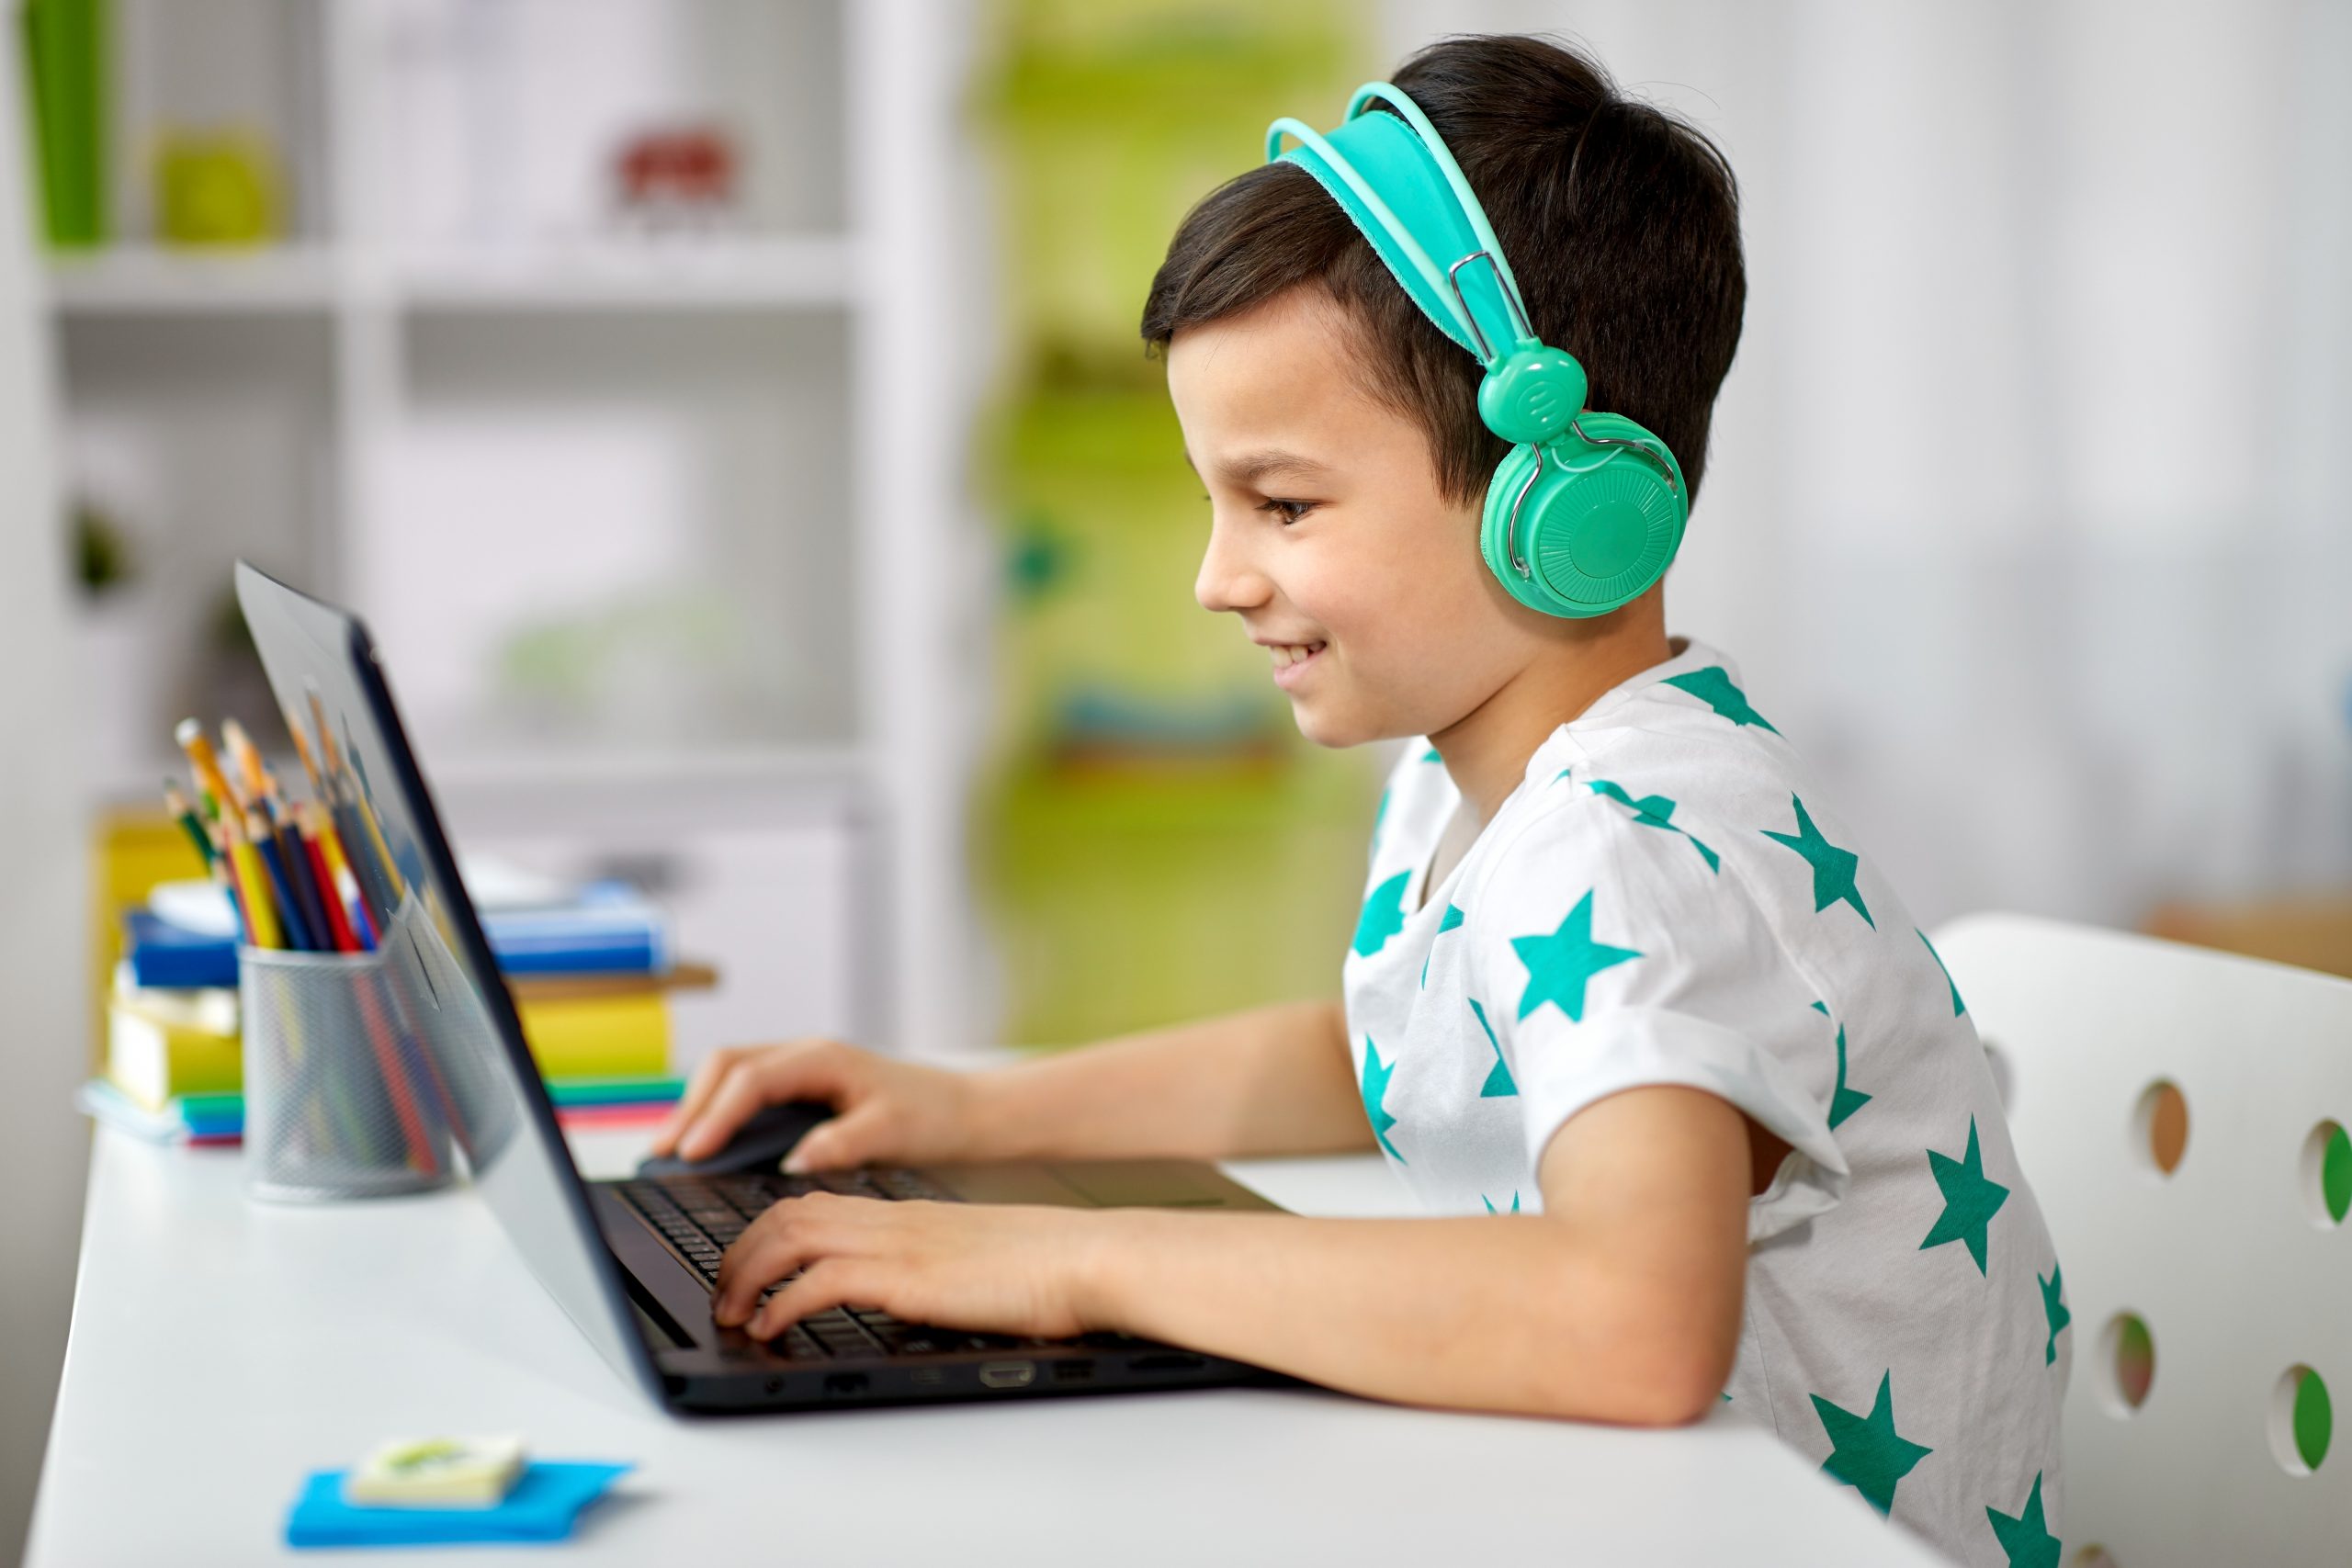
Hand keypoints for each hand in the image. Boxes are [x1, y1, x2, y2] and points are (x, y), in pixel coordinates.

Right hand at [648, 1039, 982, 1170]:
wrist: (964, 1112)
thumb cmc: (932, 1116)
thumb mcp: (892, 1131)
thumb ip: (843, 1144)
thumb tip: (795, 1163)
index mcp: (821, 1057)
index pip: (751, 1079)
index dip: (717, 1115)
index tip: (692, 1153)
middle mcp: (803, 1056)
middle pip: (726, 1068)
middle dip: (689, 1107)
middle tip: (660, 1154)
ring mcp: (798, 1070)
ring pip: (729, 1077)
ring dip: (696, 1109)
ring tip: (665, 1154)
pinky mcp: (799, 1091)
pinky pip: (743, 1094)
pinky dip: (717, 1116)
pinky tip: (702, 1150)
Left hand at [710, 1193, 1116, 1341]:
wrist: (1087, 1256)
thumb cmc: (1047, 1266)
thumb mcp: (973, 1259)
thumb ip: (932, 1266)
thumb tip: (907, 1295)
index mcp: (907, 1214)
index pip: (813, 1205)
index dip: (764, 1234)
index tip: (745, 1270)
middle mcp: (893, 1220)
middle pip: (786, 1215)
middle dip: (738, 1255)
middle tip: (721, 1297)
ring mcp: (899, 1244)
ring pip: (790, 1238)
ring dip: (746, 1277)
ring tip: (732, 1315)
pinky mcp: (908, 1277)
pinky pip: (821, 1283)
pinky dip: (783, 1305)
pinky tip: (771, 1329)